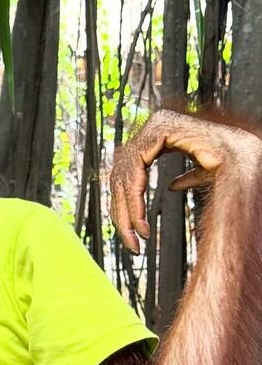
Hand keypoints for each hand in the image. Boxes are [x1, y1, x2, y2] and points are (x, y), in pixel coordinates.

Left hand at [111, 108, 261, 253]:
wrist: (242, 162)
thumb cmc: (229, 166)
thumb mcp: (202, 173)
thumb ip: (186, 176)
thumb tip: (173, 185)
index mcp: (163, 132)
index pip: (129, 171)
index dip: (125, 204)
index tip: (130, 232)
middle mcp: (157, 123)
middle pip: (122, 174)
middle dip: (122, 214)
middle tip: (131, 242)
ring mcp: (157, 122)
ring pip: (125, 174)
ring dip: (128, 212)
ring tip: (139, 235)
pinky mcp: (161, 128)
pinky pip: (135, 168)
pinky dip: (134, 199)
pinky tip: (141, 221)